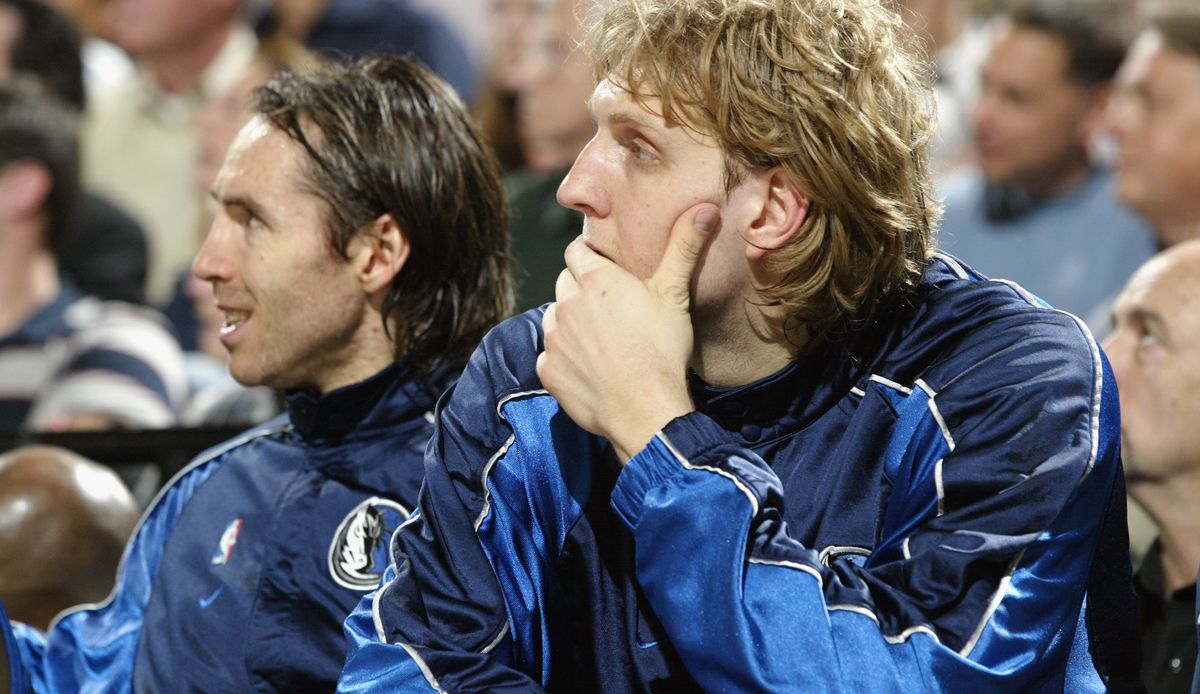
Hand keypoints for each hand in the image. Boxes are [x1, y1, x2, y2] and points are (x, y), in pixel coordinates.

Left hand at [536, 204, 719, 461]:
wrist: (644, 410)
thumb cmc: (661, 350)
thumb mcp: (674, 294)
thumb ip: (683, 248)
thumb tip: (704, 208)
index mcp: (594, 279)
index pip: (577, 250)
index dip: (592, 257)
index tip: (609, 271)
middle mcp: (565, 303)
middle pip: (565, 282)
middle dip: (581, 290)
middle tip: (611, 309)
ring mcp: (552, 338)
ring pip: (554, 317)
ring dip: (571, 323)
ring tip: (602, 341)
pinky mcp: (546, 370)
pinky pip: (550, 355)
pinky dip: (565, 359)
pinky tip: (591, 369)